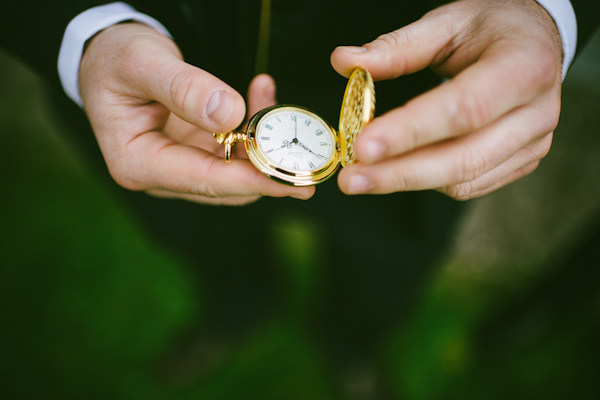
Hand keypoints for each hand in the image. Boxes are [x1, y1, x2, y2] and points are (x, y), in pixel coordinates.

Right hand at [79, 23, 313, 204]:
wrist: (110, 57)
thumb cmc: (116, 59)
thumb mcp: (142, 63)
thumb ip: (182, 87)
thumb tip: (230, 114)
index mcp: (138, 164)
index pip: (203, 180)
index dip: (250, 180)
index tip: (291, 179)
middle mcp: (160, 175)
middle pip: (225, 185)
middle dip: (269, 172)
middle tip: (313, 163)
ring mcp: (180, 167)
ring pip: (236, 170)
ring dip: (264, 145)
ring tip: (281, 106)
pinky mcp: (196, 154)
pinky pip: (234, 151)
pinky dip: (254, 129)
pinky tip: (263, 96)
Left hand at [331, 0, 561, 199]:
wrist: (537, 43)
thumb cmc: (492, 28)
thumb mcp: (448, 21)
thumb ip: (397, 46)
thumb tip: (344, 62)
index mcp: (524, 67)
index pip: (463, 109)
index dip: (411, 132)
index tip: (363, 146)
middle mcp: (536, 112)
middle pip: (463, 158)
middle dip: (400, 174)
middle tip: (351, 179)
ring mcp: (532, 143)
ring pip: (463, 179)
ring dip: (407, 181)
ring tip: (363, 176)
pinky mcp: (521, 161)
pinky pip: (469, 185)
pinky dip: (428, 182)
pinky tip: (398, 170)